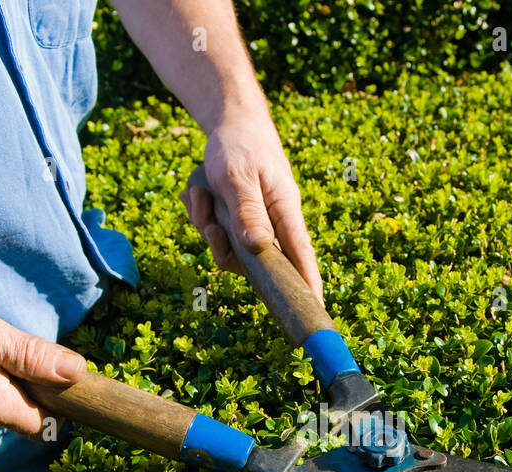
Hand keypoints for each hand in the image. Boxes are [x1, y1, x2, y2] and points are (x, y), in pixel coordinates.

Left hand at [179, 111, 323, 301]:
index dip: (308, 284)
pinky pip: (218, 234)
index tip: (315, 309)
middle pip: (254, 261)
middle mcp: (273, 222)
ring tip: (199, 195)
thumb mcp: (237, 177)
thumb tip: (259, 248)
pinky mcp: (238, 220)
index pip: (301, 255)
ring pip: (230, 248)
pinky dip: (202, 215)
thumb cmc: (240, 146)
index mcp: (284, 210)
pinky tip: (196, 193)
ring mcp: (255, 223)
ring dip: (207, 225)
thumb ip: (248, 212)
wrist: (231, 122)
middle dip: (223, 248)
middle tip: (211, 225)